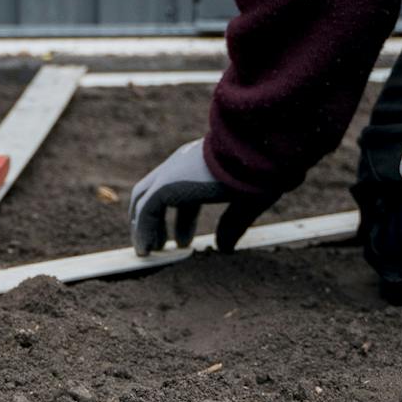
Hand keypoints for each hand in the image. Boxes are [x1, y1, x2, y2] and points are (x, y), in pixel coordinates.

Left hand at [128, 137, 271, 255]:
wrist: (255, 148)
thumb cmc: (258, 171)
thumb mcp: (246, 202)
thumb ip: (232, 224)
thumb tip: (223, 248)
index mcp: (200, 166)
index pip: (182, 194)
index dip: (182, 220)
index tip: (183, 242)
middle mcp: (181, 167)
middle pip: (157, 196)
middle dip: (157, 222)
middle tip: (162, 246)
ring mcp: (171, 173)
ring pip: (145, 201)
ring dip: (145, 227)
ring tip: (148, 252)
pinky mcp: (166, 184)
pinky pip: (145, 210)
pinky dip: (143, 230)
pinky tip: (147, 250)